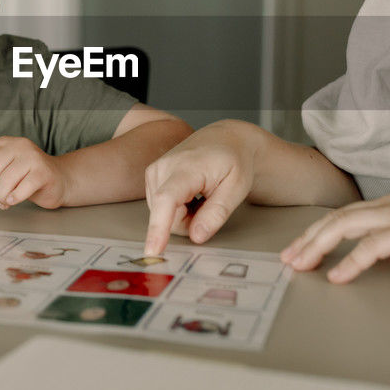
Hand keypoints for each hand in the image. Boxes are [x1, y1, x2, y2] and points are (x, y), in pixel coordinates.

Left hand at [0, 137, 69, 209]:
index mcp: (6, 143)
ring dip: (2, 195)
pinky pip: (21, 189)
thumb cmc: (26, 176)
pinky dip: (14, 198)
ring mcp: (33, 158)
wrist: (59, 180)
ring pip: (6, 180)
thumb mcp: (0, 172)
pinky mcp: (44, 173)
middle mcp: (19, 145)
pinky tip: (14, 199)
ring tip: (7, 197)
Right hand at [143, 121, 258, 254]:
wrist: (226, 139)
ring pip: (163, 215)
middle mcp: (164, 167)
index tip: (152, 251)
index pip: (166, 200)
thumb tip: (196, 236)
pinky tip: (191, 193)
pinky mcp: (152, 176)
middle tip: (210, 203)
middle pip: (168, 216)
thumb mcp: (237, 188)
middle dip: (190, 222)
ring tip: (201, 194)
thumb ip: (216, 213)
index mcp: (187, 168)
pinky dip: (178, 208)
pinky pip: (161, 208)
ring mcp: (155, 170)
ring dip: (184, 215)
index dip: (158, 228)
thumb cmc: (233, 160)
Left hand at [280, 190, 389, 282]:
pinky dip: (351, 261)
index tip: (301, 247)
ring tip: (301, 264)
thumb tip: (386, 254)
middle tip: (288, 258)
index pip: (346, 215)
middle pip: (337, 219)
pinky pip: (372, 247)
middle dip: (308, 239)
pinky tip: (338, 276)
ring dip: (319, 246)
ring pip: (345, 226)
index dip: (320, 231)